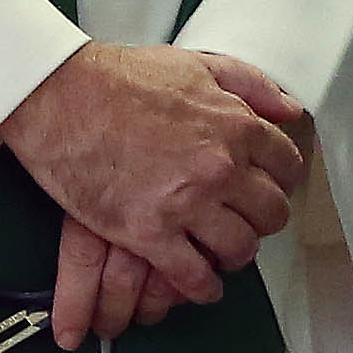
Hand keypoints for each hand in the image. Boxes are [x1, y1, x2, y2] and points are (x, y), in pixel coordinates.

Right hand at [0, 45, 304, 323]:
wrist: (63, 97)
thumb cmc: (123, 79)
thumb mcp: (200, 65)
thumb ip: (252, 85)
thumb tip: (289, 109)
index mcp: (236, 126)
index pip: (287, 166)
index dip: (281, 181)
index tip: (270, 188)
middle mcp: (221, 167)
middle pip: (269, 213)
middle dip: (263, 222)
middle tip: (249, 224)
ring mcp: (186, 202)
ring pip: (238, 247)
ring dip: (235, 255)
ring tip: (225, 255)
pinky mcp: (148, 232)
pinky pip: (192, 275)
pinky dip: (202, 287)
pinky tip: (203, 286)